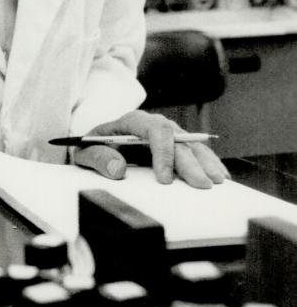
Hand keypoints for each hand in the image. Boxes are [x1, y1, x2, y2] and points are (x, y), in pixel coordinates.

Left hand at [71, 109, 228, 188]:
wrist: (97, 144)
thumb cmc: (93, 147)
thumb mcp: (86, 152)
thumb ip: (99, 158)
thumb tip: (118, 169)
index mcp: (132, 121)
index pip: (154, 131)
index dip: (163, 154)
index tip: (164, 179)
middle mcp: (154, 124)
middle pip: (178, 139)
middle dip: (190, 163)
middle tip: (201, 185)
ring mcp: (168, 133)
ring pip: (192, 143)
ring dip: (206, 162)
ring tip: (217, 181)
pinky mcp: (175, 144)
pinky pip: (196, 150)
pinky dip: (208, 162)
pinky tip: (220, 174)